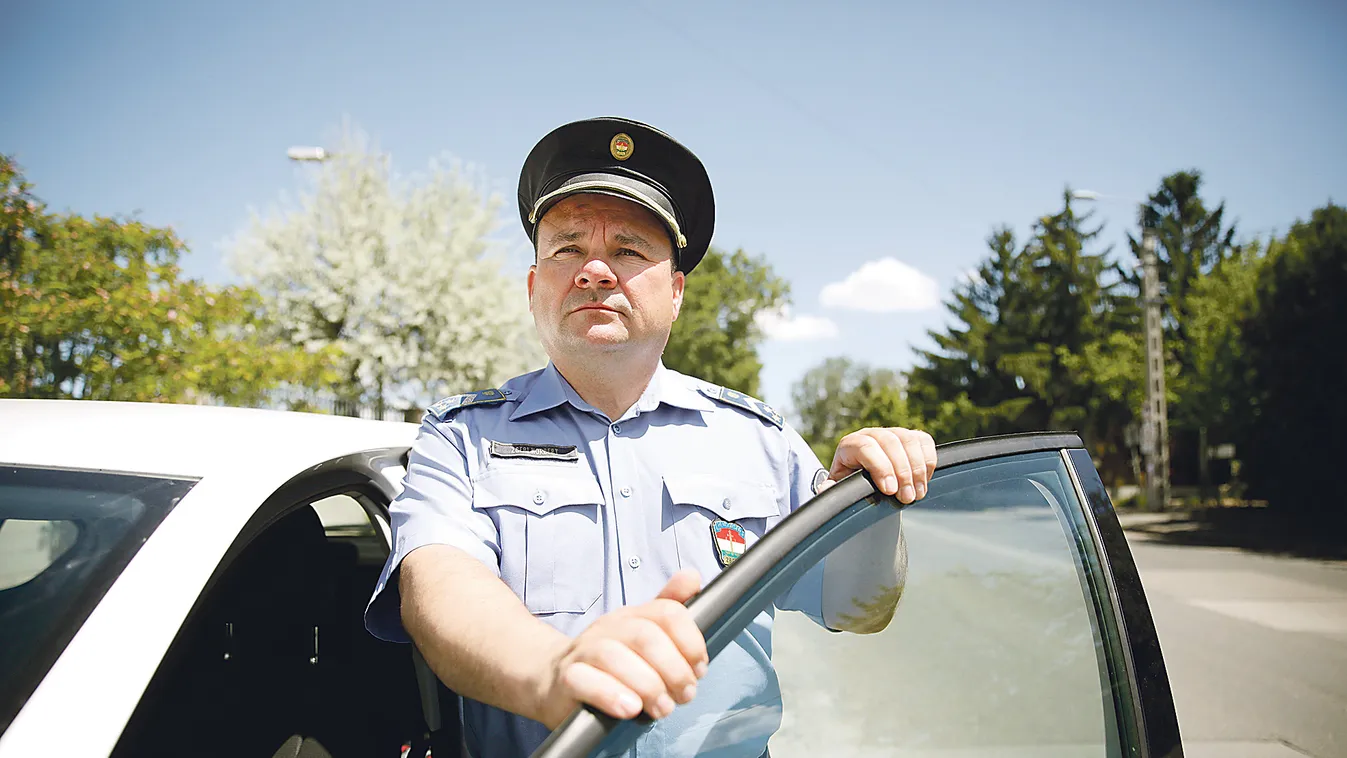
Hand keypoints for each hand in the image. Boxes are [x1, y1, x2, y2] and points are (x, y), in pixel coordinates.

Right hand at [535, 569, 707, 727]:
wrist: (552, 679)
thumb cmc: (606, 662)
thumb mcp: (641, 632)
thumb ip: (669, 607)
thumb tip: (692, 576)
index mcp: (631, 616)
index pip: (667, 613)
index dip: (691, 640)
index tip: (699, 668)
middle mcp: (607, 628)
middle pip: (645, 637)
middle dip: (673, 669)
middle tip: (684, 694)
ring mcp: (584, 651)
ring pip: (614, 657)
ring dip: (647, 686)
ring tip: (661, 708)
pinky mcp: (566, 679)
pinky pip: (584, 681)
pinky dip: (611, 695)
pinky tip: (629, 709)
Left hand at [822, 427, 937, 504]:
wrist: (864, 473)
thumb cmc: (851, 480)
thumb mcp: (839, 486)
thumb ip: (832, 489)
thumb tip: (825, 491)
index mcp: (851, 444)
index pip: (866, 447)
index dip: (880, 467)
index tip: (889, 490)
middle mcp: (872, 433)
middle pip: (891, 442)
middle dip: (902, 472)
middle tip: (907, 497)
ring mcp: (893, 432)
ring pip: (909, 440)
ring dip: (917, 469)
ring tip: (917, 494)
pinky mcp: (912, 436)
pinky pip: (924, 442)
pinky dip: (928, 461)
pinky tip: (923, 482)